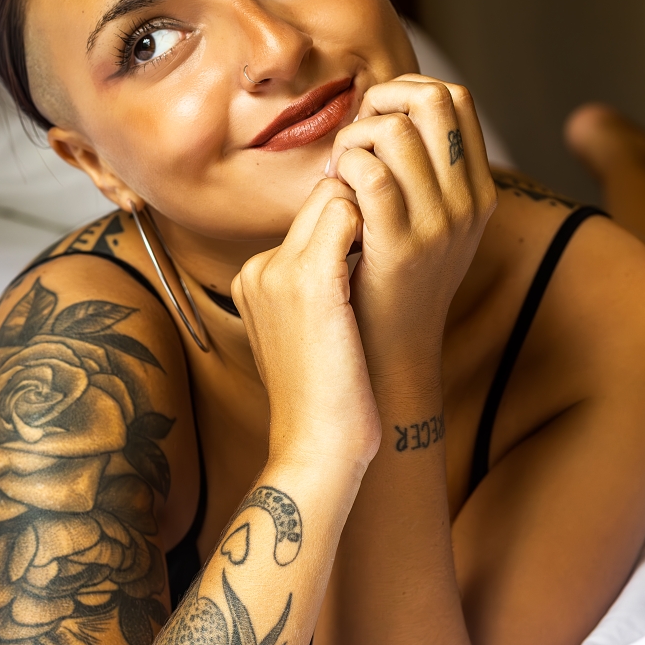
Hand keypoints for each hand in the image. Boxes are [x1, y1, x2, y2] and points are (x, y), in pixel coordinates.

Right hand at [232, 178, 379, 478]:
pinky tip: (389, 270)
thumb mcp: (310, 331)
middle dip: (360, 216)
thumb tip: (360, 245)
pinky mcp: (309, 279)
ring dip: (371, 223)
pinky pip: (348, 213)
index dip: (348, 227)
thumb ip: (319, 283)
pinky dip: (375, 230)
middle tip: (390, 258)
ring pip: (336, 198)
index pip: (308, 217)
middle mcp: (258, 269)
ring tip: (388, 272)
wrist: (317, 446)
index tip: (376, 257)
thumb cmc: (329, 398)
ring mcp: (278, 271)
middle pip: (320, 199)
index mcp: (254, 280)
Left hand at [327, 77, 495, 382]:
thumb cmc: (392, 288)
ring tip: (340, 171)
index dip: (407, 92)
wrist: (391, 359)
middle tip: (354, 139)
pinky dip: (344, 170)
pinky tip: (334, 192)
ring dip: (354, 138)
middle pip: (433, 99)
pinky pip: (371, 176)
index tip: (375, 121)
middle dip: (382, 101)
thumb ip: (421, 175)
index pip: (456, 98)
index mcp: (479, 190)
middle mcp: (469, 202)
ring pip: (395, 131)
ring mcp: (440, 224)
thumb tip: (386, 118)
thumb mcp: (428, 227)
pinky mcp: (402, 247)